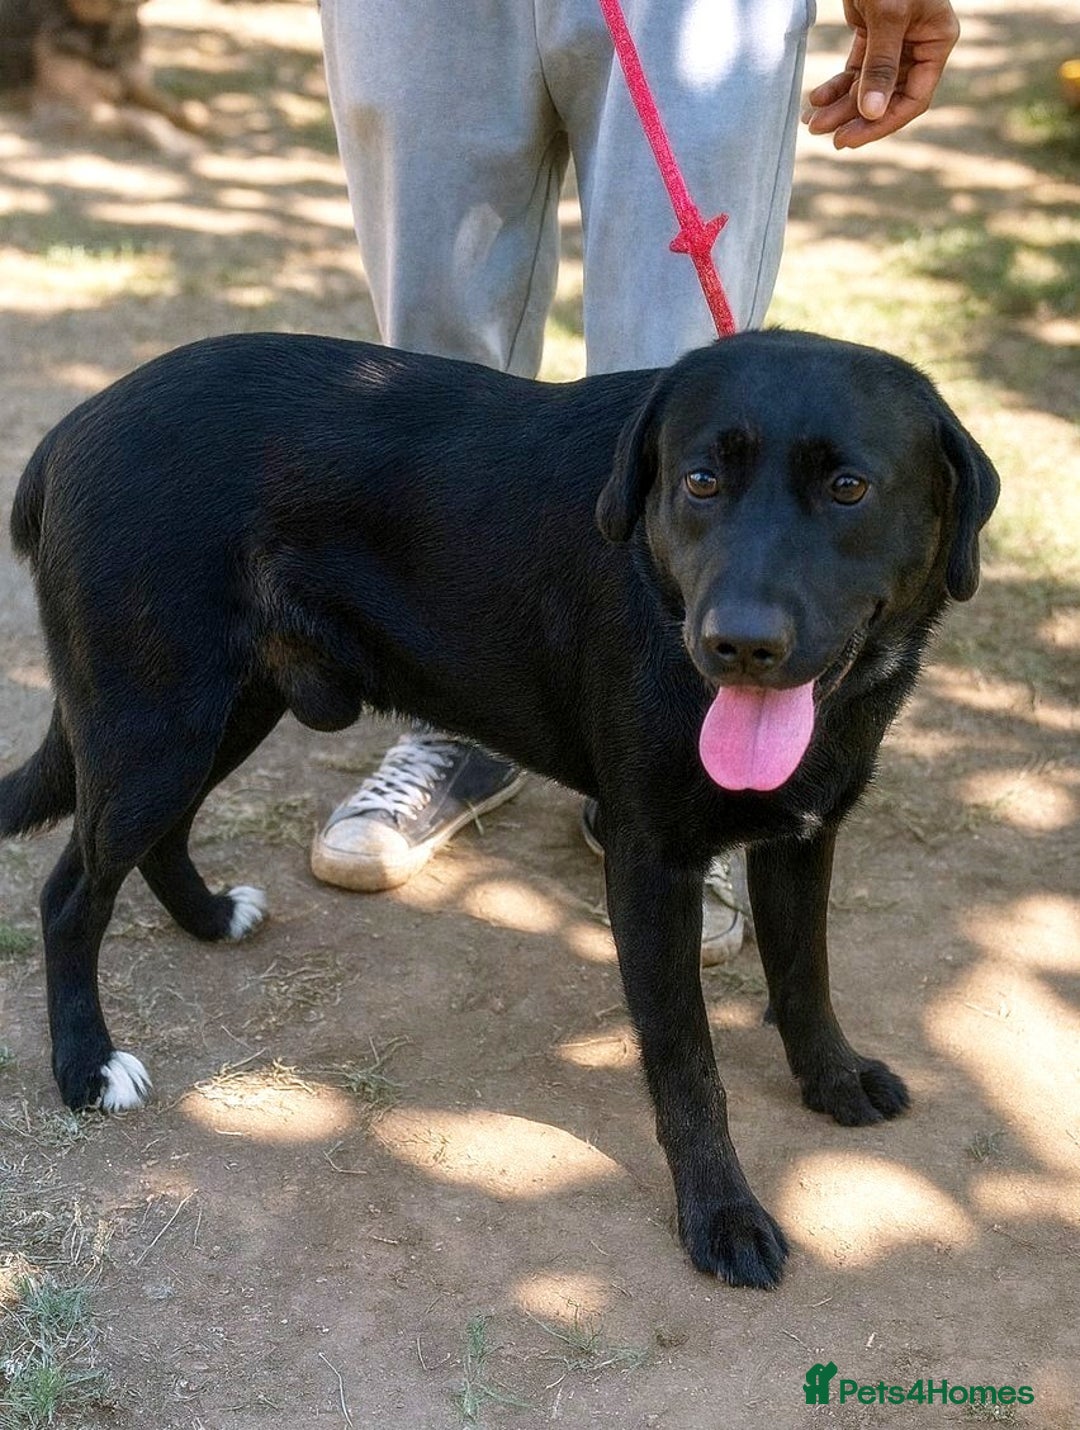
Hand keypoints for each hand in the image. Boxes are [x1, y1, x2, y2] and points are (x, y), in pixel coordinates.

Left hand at [803, 0, 959, 147]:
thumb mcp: (888, 16)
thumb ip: (881, 65)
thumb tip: (872, 113)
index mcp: (936, 42)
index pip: (913, 98)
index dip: (882, 123)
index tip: (849, 139)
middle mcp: (919, 45)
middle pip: (886, 98)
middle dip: (852, 117)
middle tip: (821, 134)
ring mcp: (895, 42)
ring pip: (867, 87)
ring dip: (839, 106)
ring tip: (810, 122)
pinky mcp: (872, 34)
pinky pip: (855, 71)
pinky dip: (835, 86)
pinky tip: (816, 99)